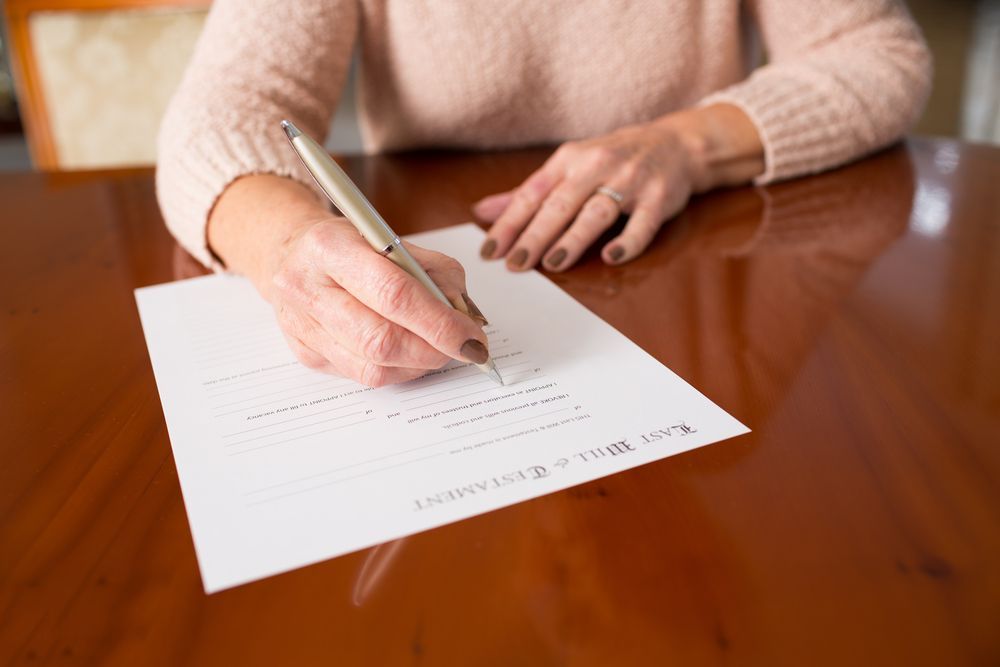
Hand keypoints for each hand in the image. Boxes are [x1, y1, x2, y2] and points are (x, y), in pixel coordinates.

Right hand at [263, 217, 490, 386]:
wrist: (289, 253)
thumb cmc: (348, 245)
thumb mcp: (390, 238)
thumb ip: (434, 271)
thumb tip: (467, 316)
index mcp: (330, 248)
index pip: (393, 293)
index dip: (440, 322)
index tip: (472, 335)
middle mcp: (307, 289)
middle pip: (380, 340)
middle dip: (434, 350)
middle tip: (464, 348)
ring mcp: (302, 327)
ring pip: (372, 367)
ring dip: (419, 364)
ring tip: (439, 349)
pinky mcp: (306, 355)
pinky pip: (363, 376)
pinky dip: (399, 370)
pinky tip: (411, 354)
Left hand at [474, 118, 703, 271]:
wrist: (675, 144)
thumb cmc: (612, 160)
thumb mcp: (568, 167)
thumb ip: (527, 193)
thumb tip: (481, 212)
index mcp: (569, 160)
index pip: (532, 193)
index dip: (509, 223)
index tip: (489, 251)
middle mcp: (597, 166)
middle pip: (560, 204)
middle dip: (535, 235)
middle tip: (514, 264)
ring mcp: (630, 181)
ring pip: (597, 212)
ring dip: (573, 238)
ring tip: (552, 263)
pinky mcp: (659, 198)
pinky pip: (642, 223)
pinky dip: (628, 241)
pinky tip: (609, 257)